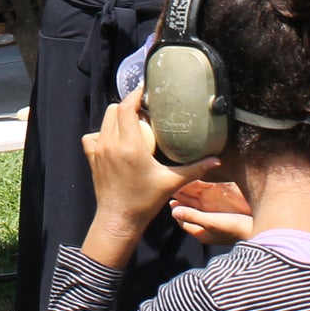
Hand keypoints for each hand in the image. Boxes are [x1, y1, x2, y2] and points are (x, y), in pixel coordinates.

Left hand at [82, 89, 217, 246]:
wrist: (118, 220)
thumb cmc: (144, 202)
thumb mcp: (171, 183)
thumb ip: (195, 169)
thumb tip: (217, 160)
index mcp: (129, 146)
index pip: (126, 108)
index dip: (135, 95)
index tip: (146, 90)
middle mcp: (110, 144)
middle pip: (114, 109)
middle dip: (129, 105)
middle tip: (145, 111)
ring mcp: (98, 151)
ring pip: (104, 120)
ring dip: (117, 117)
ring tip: (134, 123)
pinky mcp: (92, 158)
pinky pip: (93, 136)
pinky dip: (103, 133)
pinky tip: (115, 140)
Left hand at [170, 180, 255, 245]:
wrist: (260, 230)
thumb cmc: (235, 228)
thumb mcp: (211, 222)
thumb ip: (192, 216)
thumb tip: (172, 211)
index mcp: (201, 232)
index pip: (182, 220)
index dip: (176, 208)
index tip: (169, 195)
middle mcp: (206, 226)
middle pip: (190, 211)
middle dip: (182, 200)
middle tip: (173, 185)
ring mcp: (215, 220)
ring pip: (198, 206)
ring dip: (191, 196)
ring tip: (183, 182)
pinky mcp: (224, 214)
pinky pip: (209, 203)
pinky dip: (203, 195)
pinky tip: (201, 185)